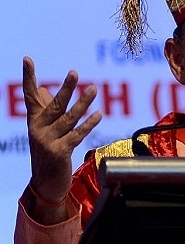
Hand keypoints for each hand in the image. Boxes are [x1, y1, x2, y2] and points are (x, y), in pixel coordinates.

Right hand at [23, 56, 101, 220]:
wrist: (45, 184)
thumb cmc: (47, 151)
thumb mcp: (44, 130)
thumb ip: (45, 109)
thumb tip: (45, 89)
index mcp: (34, 120)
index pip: (30, 95)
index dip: (28, 77)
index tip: (27, 59)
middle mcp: (38, 129)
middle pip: (54, 105)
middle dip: (65, 88)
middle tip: (74, 72)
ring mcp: (48, 141)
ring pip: (68, 118)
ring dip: (83, 103)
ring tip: (94, 89)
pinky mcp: (60, 153)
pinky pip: (77, 134)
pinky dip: (88, 124)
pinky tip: (98, 114)